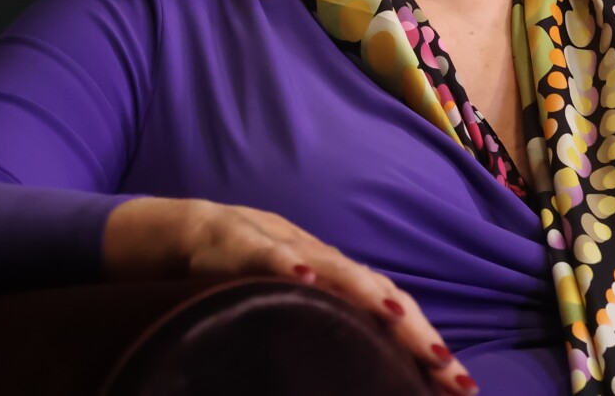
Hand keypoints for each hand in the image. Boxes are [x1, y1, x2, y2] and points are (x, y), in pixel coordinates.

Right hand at [103, 196, 478, 393]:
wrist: (154, 234)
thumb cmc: (219, 281)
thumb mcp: (271, 310)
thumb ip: (313, 332)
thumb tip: (355, 377)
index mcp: (324, 275)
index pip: (386, 308)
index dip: (423, 343)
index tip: (460, 387)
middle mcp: (309, 253)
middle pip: (374, 288)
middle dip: (415, 330)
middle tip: (448, 371)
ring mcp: (268, 239)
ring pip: (327, 264)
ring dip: (366, 294)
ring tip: (400, 324)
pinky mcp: (221, 235)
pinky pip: (254, 248)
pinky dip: (281, 262)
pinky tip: (304, 277)